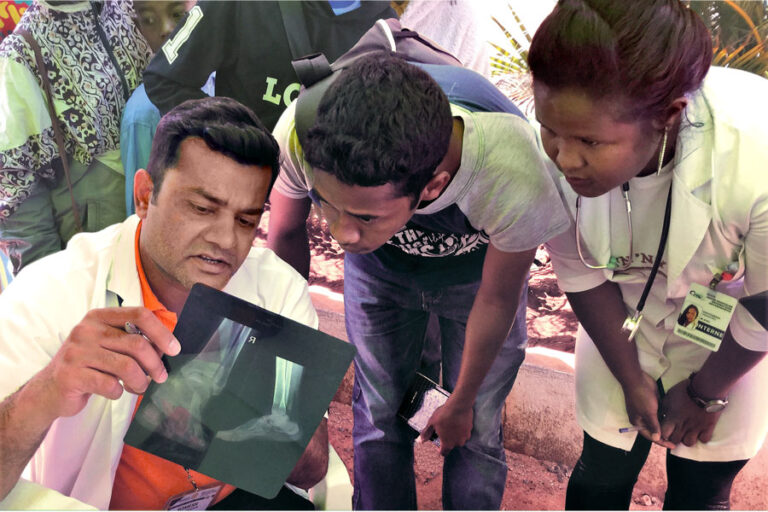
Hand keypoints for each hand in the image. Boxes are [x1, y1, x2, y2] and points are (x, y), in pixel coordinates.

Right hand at [31, 307, 180, 419]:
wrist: (50, 389)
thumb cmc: (89, 364)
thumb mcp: (107, 344)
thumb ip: (132, 340)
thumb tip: (166, 347)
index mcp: (99, 316)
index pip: (139, 314)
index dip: (161, 332)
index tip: (174, 350)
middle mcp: (86, 330)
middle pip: (137, 344)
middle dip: (155, 364)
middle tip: (161, 376)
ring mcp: (76, 352)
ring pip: (127, 367)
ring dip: (141, 381)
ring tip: (140, 387)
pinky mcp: (71, 375)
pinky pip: (110, 385)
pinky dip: (120, 392)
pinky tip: (117, 392)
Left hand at [419, 398, 472, 455]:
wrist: (459, 405)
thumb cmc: (444, 414)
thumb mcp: (432, 423)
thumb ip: (426, 433)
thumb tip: (420, 441)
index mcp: (447, 444)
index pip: (443, 453)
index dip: (439, 449)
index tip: (437, 442)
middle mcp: (457, 443)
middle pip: (451, 445)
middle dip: (447, 440)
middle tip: (443, 430)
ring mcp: (465, 437)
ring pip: (458, 439)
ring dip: (454, 435)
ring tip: (450, 424)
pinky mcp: (470, 430)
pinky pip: (463, 433)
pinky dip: (460, 429)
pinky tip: (456, 421)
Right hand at [622, 372, 674, 448]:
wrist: (637, 379)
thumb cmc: (641, 397)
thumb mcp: (648, 413)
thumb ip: (653, 426)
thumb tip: (657, 438)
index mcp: (638, 422)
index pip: (650, 436)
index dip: (661, 442)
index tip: (672, 446)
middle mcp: (642, 418)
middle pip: (654, 430)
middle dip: (664, 435)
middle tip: (676, 440)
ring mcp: (647, 411)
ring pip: (657, 422)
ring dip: (665, 426)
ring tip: (677, 432)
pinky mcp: (652, 404)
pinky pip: (659, 414)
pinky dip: (665, 417)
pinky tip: (674, 419)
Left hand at [660, 379, 721, 446]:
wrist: (705, 388)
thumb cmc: (685, 390)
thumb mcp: (669, 396)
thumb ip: (665, 407)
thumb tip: (664, 414)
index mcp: (672, 418)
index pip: (663, 434)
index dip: (663, 434)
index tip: (666, 430)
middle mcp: (683, 425)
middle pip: (675, 440)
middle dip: (674, 437)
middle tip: (677, 432)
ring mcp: (696, 428)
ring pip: (689, 443)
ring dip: (687, 438)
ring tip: (688, 432)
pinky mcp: (708, 427)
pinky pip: (704, 440)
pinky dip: (702, 437)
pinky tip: (700, 431)